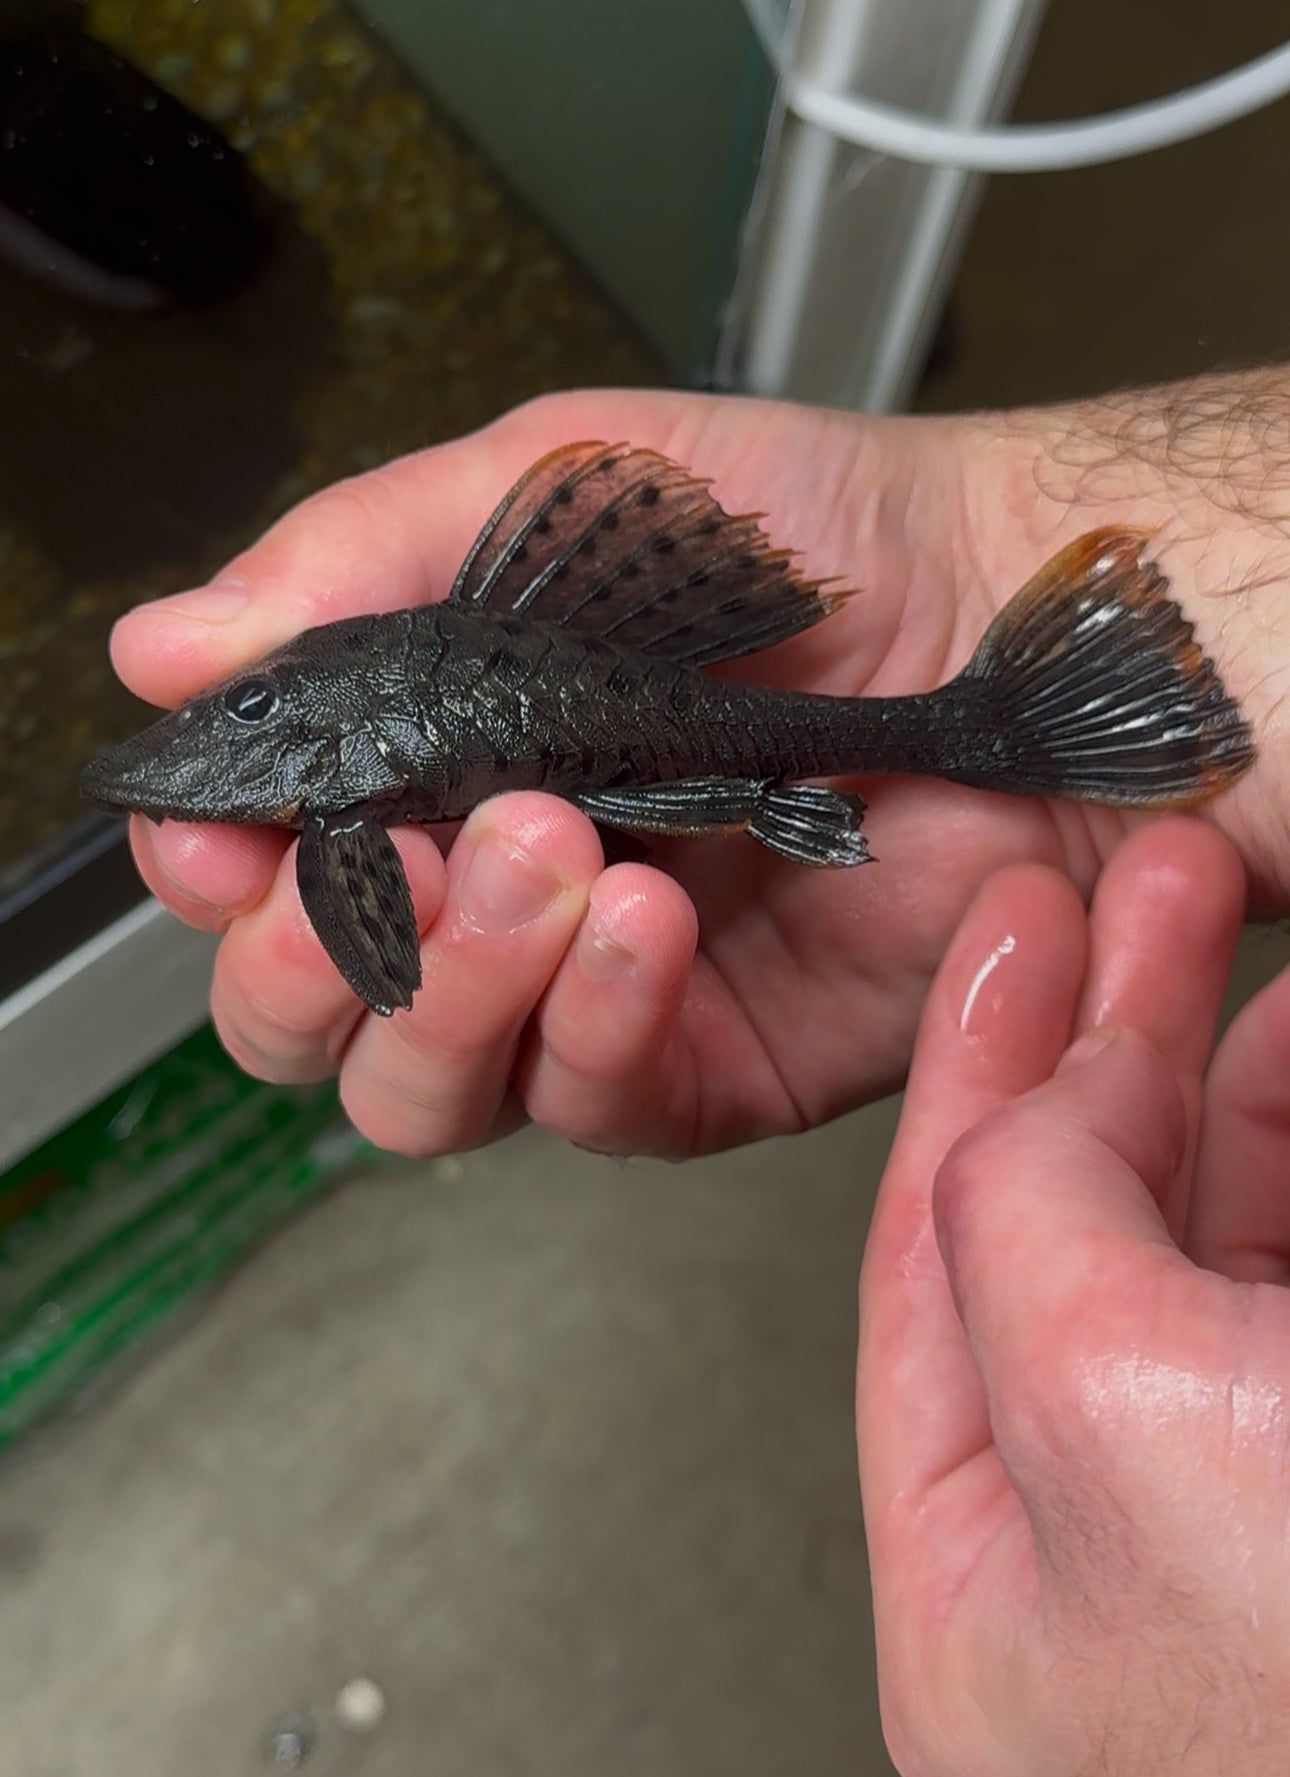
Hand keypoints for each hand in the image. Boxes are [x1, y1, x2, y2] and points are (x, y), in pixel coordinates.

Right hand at [110, 378, 1285, 1156]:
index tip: (222, 835)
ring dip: (452, 987)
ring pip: (425, 1089)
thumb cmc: (804, 535)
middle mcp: (499, 895)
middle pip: (313, 1016)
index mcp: (438, 761)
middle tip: (401, 854)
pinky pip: (592, 1103)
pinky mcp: (709, 1066)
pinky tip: (643, 921)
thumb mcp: (565, 487)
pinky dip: (589, 1020)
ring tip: (544, 851)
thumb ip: (360, 563)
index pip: (266, 867)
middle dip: (314, 957)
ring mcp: (597, 995)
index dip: (218, 870)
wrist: (1012, 613)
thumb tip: (167, 648)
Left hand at [859, 817, 1289, 1775]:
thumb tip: (1047, 1097)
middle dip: (1117, 1029)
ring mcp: (1256, 1521)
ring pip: (1224, 1244)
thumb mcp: (1134, 1429)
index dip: (977, 1065)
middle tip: (1152, 893)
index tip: (1023, 932)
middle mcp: (1121, 1570)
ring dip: (1247, 1076)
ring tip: (1256, 940)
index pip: (938, 1263)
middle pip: (1083, 1233)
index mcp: (996, 1601)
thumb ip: (1034, 1236)